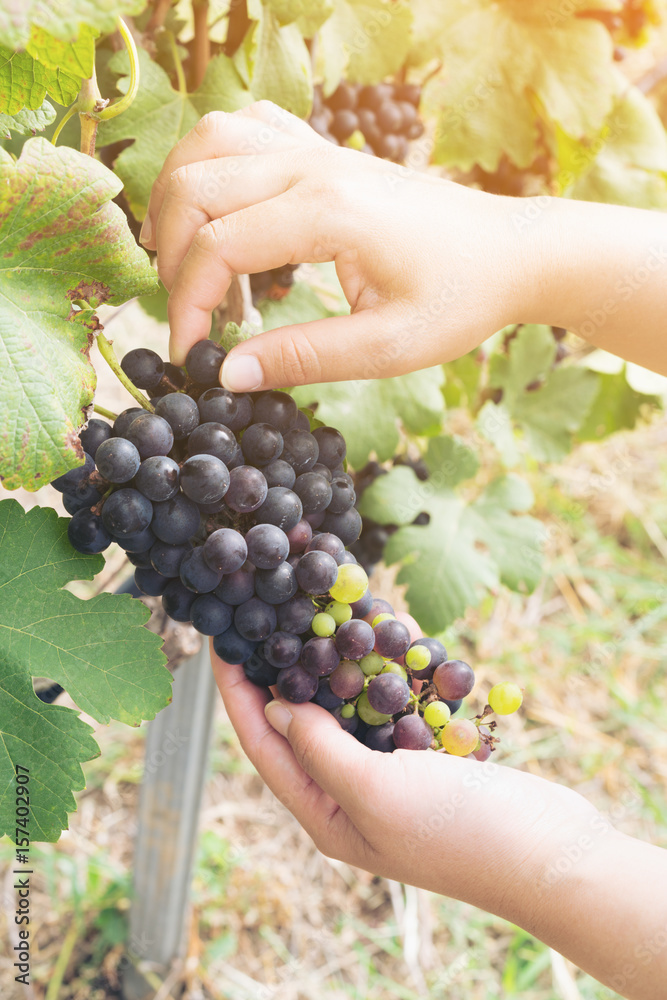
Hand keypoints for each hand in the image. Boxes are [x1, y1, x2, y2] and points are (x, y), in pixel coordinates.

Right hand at [142, 101, 524, 386]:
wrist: (509, 252)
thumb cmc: (459, 299)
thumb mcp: (387, 347)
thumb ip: (304, 358)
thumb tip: (229, 374)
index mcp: (328, 213)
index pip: (218, 247)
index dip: (187, 306)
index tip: (192, 354)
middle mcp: (313, 166)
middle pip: (195, 185)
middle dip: (171, 253)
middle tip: (188, 310)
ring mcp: (318, 149)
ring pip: (210, 140)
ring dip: (180, 195)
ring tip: (186, 255)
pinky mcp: (325, 150)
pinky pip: (247, 126)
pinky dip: (215, 159)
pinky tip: (226, 206)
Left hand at [210, 626, 666, 999]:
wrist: (553, 853)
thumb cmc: (458, 833)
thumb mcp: (374, 792)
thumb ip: (318, 750)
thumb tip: (274, 708)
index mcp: (325, 814)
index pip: (264, 744)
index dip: (237, 693)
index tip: (220, 641)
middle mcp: (351, 791)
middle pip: (302, 720)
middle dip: (283, 668)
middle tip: (267, 614)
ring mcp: (392, 770)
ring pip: (349, 704)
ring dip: (335, 660)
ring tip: (316, 611)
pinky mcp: (428, 752)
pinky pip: (392, 702)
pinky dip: (383, 667)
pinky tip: (377, 631)